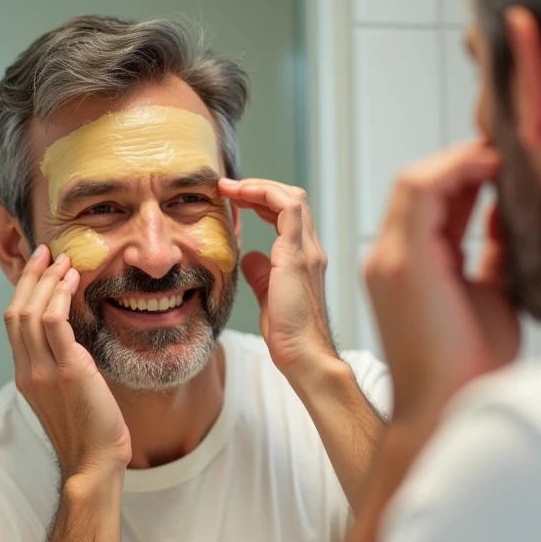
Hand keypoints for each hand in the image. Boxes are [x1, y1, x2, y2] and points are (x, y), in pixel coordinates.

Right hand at [4, 247, 130, 479]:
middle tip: (47, 252)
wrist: (94, 463)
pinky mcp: (68, 371)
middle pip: (16, 311)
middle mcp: (29, 371)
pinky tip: (74, 282)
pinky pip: (55, 324)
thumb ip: (63, 369)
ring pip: (32, 312)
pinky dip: (61, 297)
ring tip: (64, 262)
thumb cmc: (90, 433)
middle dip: (31, 276)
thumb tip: (75, 344)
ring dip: (48, 281)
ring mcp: (44, 372)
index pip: (13, 323)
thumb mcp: (68, 396)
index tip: (39, 268)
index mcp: (26, 376)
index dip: (24, 291)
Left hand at [218, 178, 336, 381]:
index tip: (235, 200)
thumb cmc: (289, 335)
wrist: (304, 354)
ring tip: (232, 188)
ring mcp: (308, 251)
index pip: (288, 215)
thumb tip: (250, 257)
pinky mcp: (298, 256)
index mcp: (304, 259)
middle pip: (293, 200)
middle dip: (260, 188)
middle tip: (229, 188)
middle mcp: (311, 250)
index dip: (263, 201)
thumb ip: (262, 275)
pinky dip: (264, 195)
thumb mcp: (269, 297)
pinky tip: (241, 197)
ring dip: (260, 187)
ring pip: (292, 198)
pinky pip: (287, 209)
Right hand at [363, 140, 520, 423]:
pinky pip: (419, 192)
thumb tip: (508, 217)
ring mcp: (390, 260)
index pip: (430, 203)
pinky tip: (491, 165)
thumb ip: (492, 256)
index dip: (465, 175)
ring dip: (459, 159)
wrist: (451, 410)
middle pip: (418, 186)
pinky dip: (454, 170)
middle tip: (509, 147)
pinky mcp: (403, 263)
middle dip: (463, 161)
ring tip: (502, 152)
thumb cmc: (470, 369)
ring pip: (414, 181)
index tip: (507, 163)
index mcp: (408, 270)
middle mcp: (389, 260)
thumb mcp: (491, 295)